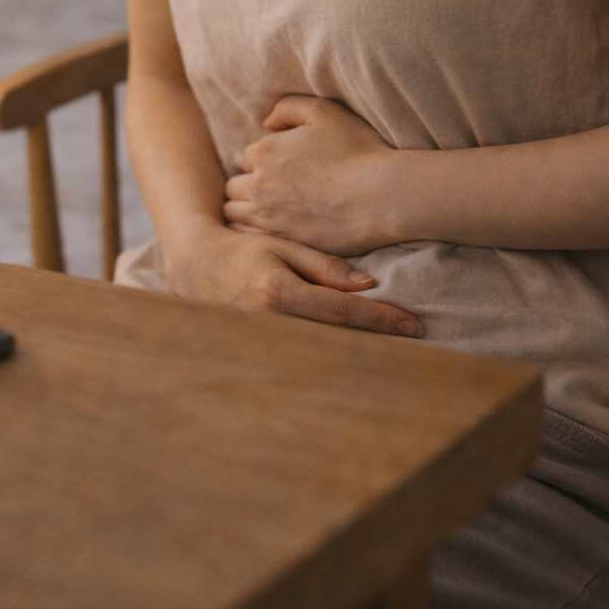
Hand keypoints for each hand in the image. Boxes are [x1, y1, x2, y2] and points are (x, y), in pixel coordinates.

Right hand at [162, 222, 420, 336]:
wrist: (194, 268)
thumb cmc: (241, 251)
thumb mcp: (282, 246)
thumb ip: (325, 266)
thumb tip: (370, 285)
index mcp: (280, 293)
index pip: (344, 311)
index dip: (382, 318)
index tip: (414, 325)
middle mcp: (270, 323)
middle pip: (338, 341)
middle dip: (377, 344)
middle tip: (414, 344)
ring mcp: (261, 344)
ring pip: (321, 356)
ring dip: (357, 356)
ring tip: (393, 356)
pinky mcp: (257, 355)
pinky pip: (302, 359)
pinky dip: (329, 359)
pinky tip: (353, 361)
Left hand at [224, 95, 397, 255]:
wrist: (382, 196)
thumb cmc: (358, 150)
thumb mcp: (325, 112)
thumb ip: (288, 108)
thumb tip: (266, 123)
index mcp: (264, 152)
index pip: (247, 158)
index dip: (265, 162)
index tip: (284, 169)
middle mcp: (258, 185)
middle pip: (235, 187)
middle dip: (250, 186)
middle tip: (275, 191)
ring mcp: (267, 217)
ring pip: (234, 214)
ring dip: (247, 210)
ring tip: (271, 211)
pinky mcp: (280, 241)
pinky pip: (248, 237)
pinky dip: (254, 232)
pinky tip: (275, 228)